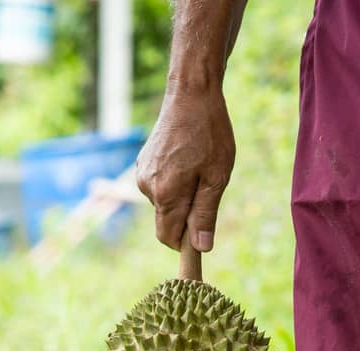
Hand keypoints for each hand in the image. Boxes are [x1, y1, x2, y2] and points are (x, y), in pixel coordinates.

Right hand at [135, 86, 234, 251]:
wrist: (191, 94)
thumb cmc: (209, 134)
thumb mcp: (217, 177)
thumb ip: (205, 214)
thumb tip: (201, 247)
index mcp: (165, 194)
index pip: (168, 238)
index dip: (185, 244)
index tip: (202, 236)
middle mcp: (147, 187)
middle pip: (166, 221)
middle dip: (186, 218)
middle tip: (208, 189)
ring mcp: (142, 174)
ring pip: (164, 204)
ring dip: (182, 198)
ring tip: (199, 168)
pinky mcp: (143, 163)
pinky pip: (159, 187)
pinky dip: (174, 184)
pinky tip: (188, 161)